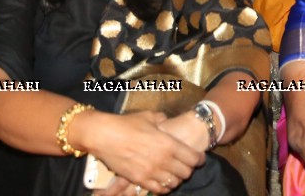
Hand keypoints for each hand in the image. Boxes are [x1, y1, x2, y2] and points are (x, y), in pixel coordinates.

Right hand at [89, 111, 203, 195]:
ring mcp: (151, 172)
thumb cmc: (127, 124)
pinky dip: (163, 188)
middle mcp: (163, 160)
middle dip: (188, 170)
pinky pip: (158, 190)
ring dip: (176, 179)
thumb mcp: (149, 117)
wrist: (104, 135)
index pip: (193, 158)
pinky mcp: (139, 180)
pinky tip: (162, 182)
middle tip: (186, 166)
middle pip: (186, 172)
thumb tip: (165, 121)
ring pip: (173, 183)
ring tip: (174, 174)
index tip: (199, 158)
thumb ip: (162, 120)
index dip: (199, 159)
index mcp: (169, 143)